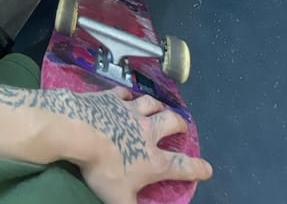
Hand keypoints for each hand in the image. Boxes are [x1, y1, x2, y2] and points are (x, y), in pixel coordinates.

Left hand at [61, 88, 212, 203]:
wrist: (79, 131)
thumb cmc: (102, 168)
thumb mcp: (118, 200)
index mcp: (152, 160)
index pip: (182, 166)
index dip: (197, 168)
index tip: (207, 168)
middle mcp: (147, 131)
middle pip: (171, 122)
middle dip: (179, 124)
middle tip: (181, 126)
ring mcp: (130, 111)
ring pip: (151, 103)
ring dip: (158, 105)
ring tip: (160, 107)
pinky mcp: (112, 97)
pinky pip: (124, 93)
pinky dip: (127, 95)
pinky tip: (126, 96)